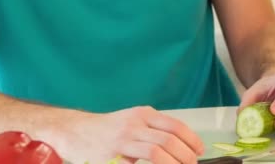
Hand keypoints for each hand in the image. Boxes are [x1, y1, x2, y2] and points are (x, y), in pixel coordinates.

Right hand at [53, 106, 203, 163]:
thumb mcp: (133, 120)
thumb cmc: (108, 129)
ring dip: (173, 163)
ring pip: (156, 152)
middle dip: (186, 155)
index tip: (199, 151)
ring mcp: (122, 140)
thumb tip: (181, 144)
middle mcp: (135, 124)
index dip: (192, 140)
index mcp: (143, 114)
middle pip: (169, 140)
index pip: (176, 125)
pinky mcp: (111, 157)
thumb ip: (153, 128)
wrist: (74, 131)